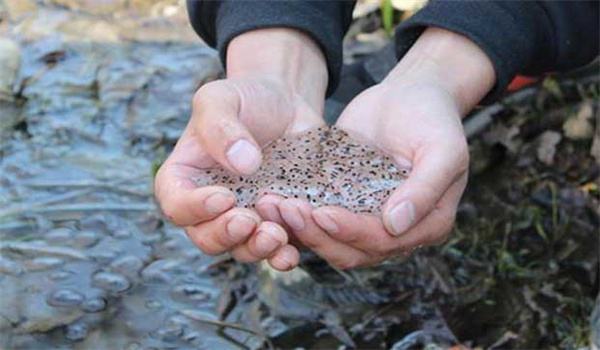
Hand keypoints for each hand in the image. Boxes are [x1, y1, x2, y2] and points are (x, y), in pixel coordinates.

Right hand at [154, 28, 327, 270]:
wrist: (284, 103)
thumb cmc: (243, 98)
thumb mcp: (222, 98)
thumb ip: (221, 126)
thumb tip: (243, 164)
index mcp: (186, 179)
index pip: (177, 204)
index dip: (195, 209)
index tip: (224, 197)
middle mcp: (210, 207)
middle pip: (207, 237)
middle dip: (227, 236)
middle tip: (249, 221)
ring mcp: (245, 217)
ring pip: (242, 249)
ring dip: (256, 249)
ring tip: (275, 236)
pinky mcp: (277, 222)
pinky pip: (276, 248)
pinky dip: (282, 255)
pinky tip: (293, 252)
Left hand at [268, 27, 495, 268]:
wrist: (409, 96)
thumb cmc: (432, 118)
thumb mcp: (443, 148)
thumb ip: (425, 187)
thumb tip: (397, 224)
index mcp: (426, 225)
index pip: (383, 241)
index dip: (351, 231)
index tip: (321, 213)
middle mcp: (396, 232)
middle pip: (351, 251)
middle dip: (317, 235)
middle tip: (286, 210)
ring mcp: (367, 220)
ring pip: (330, 241)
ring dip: (300, 230)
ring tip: (271, 206)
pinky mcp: (344, 205)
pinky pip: (318, 220)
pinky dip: (295, 217)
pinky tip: (271, 200)